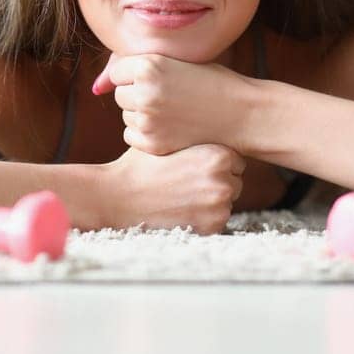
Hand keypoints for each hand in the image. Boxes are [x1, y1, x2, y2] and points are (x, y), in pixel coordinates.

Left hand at [92, 52, 256, 154]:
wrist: (242, 113)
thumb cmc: (211, 83)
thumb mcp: (177, 62)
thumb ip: (138, 67)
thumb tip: (97, 87)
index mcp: (150, 64)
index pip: (117, 72)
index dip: (137, 77)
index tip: (159, 82)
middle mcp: (145, 91)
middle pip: (120, 95)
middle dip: (138, 96)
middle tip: (168, 98)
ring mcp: (148, 119)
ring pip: (126, 116)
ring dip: (142, 115)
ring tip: (173, 113)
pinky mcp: (153, 143)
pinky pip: (132, 137)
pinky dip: (146, 134)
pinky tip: (171, 128)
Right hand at [98, 144, 243, 234]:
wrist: (118, 197)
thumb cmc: (140, 165)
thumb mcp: (170, 140)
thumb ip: (196, 138)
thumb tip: (215, 126)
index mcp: (218, 155)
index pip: (235, 160)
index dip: (215, 163)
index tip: (196, 166)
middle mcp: (224, 181)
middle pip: (234, 182)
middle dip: (217, 182)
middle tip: (187, 183)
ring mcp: (219, 206)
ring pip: (226, 202)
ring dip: (211, 201)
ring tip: (181, 197)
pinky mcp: (212, 227)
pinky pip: (217, 221)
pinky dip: (203, 218)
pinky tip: (180, 210)